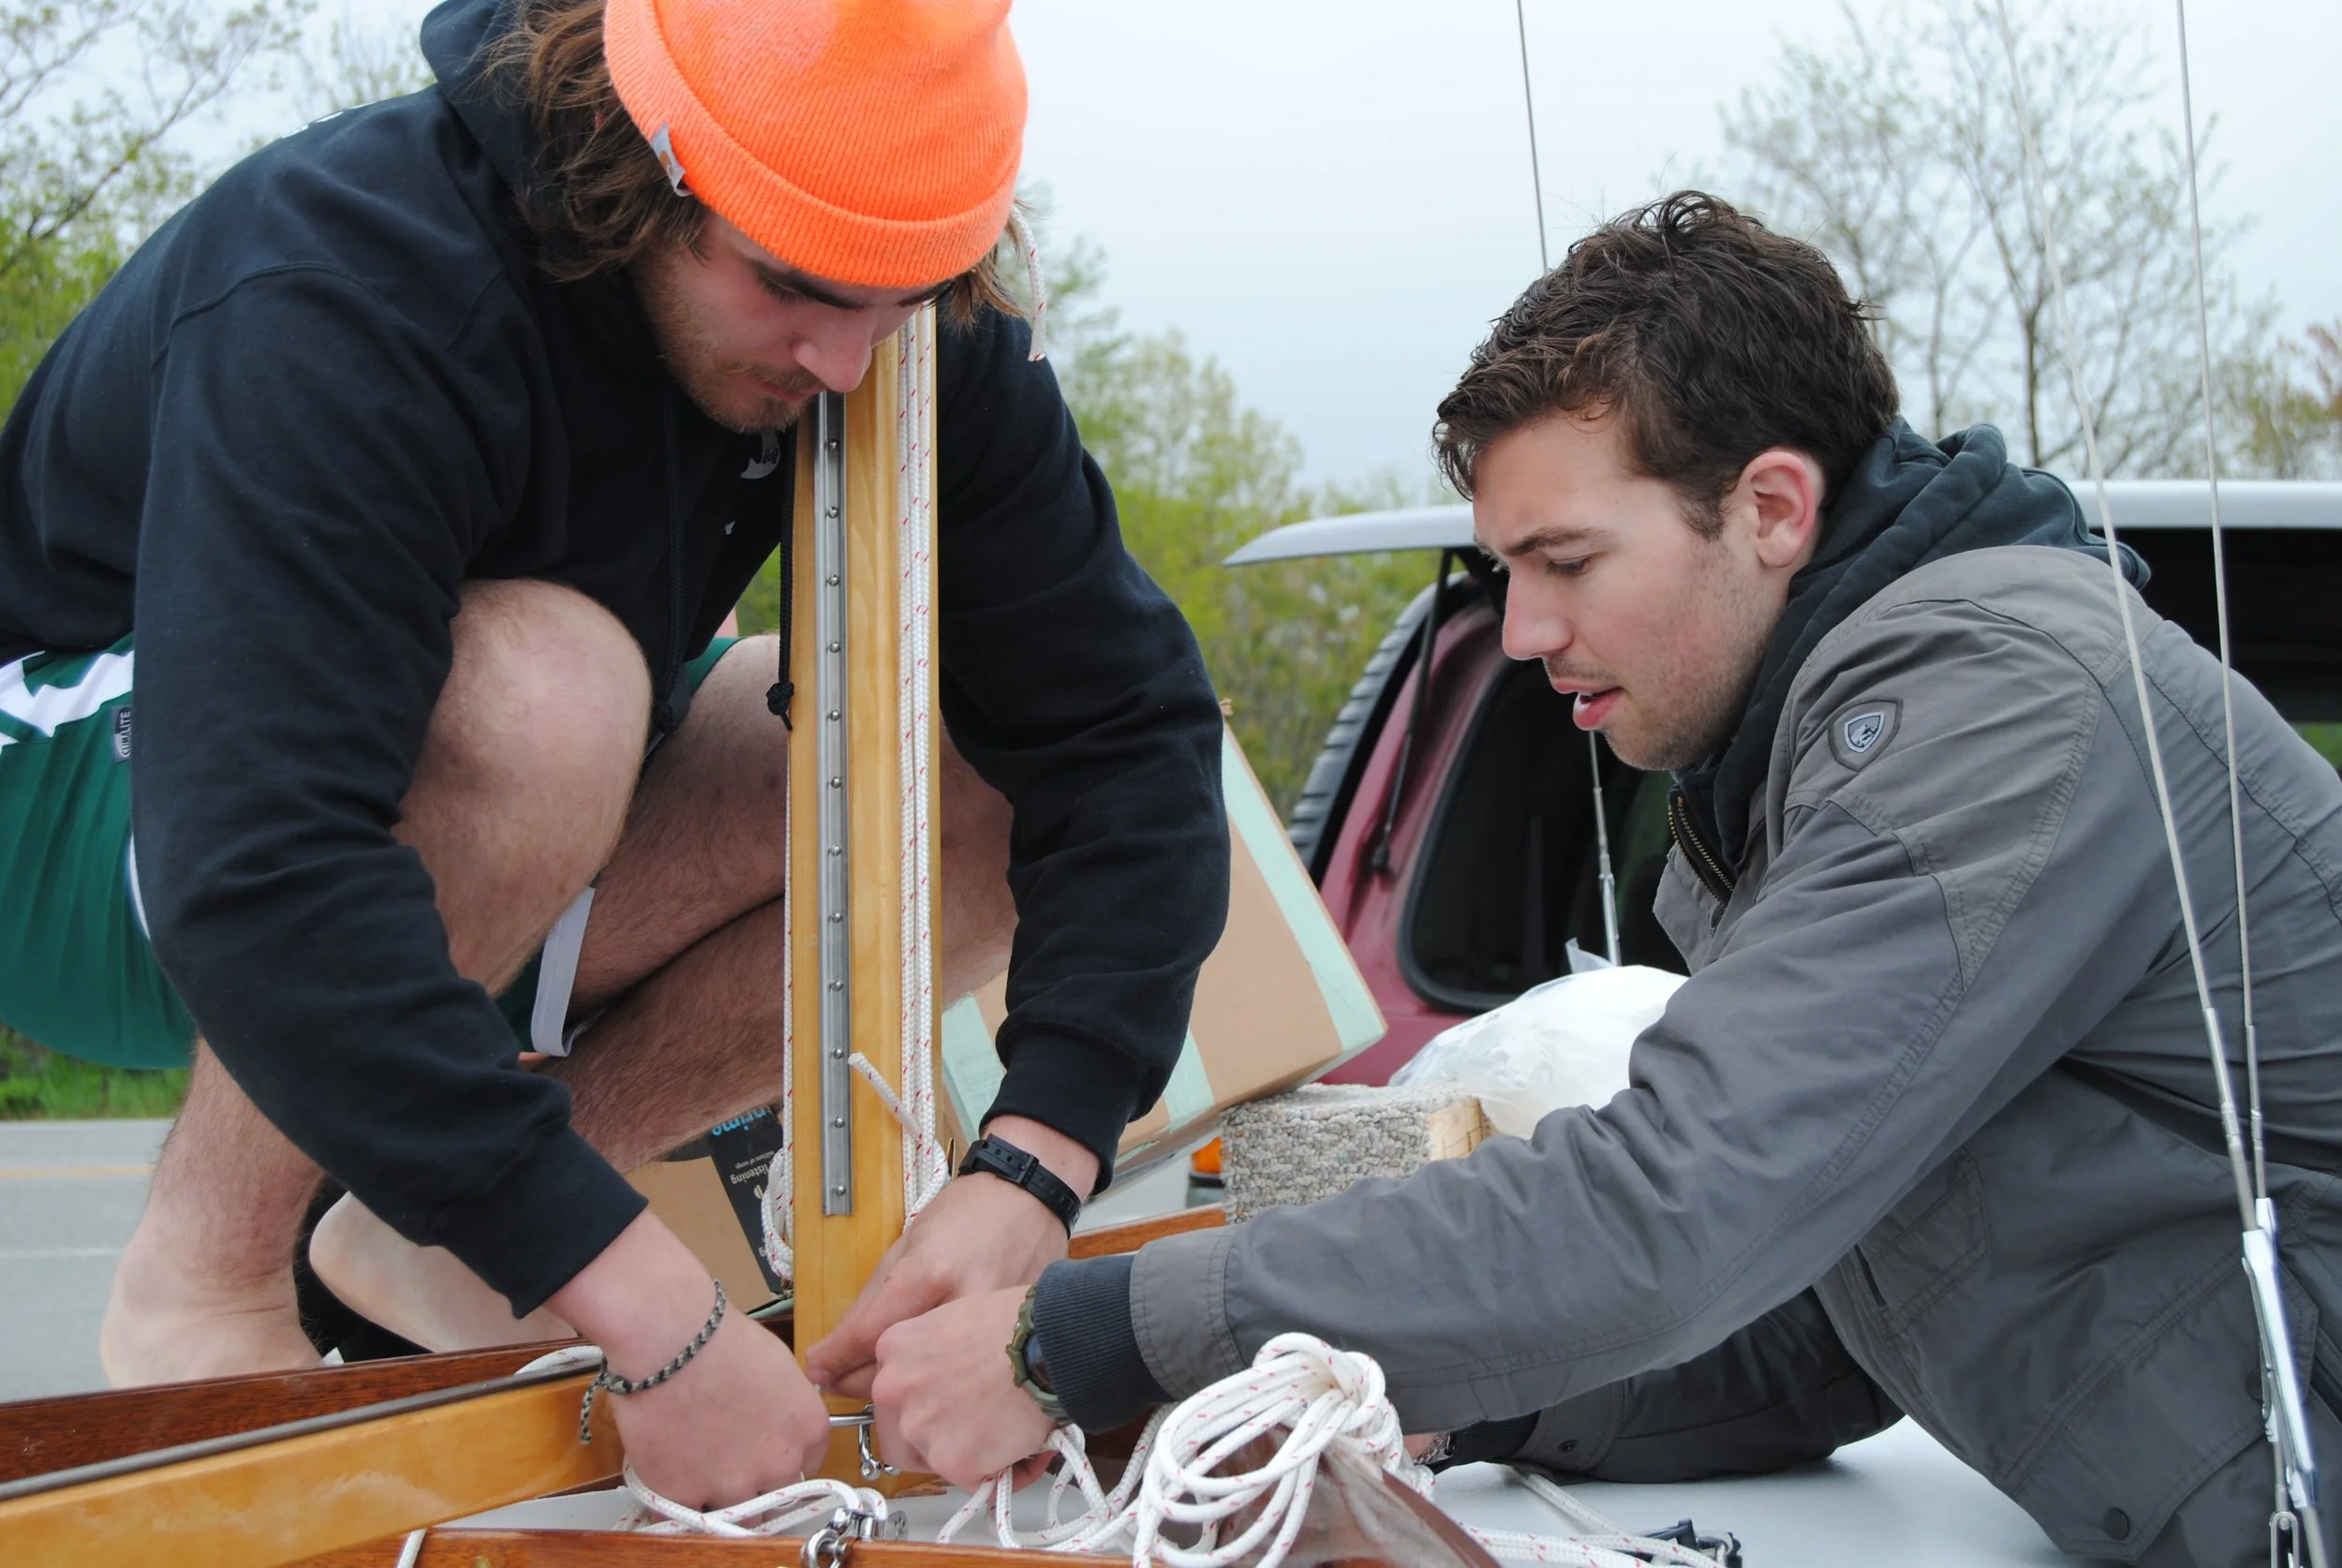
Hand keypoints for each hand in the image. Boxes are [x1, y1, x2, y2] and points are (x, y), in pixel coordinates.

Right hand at [551, 1212, 829, 1507]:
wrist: (669, 1339)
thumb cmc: (718, 1338)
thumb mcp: (777, 1365)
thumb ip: (785, 1406)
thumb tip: (773, 1419)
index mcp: (807, 1429)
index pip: (808, 1464)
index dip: (783, 1458)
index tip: (765, 1454)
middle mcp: (779, 1464)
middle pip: (776, 1495)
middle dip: (755, 1483)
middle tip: (727, 1459)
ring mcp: (733, 1486)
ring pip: (735, 1514)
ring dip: (718, 1496)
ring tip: (694, 1463)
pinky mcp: (686, 1496)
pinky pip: (686, 1513)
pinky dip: (678, 1498)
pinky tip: (669, 1470)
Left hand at [804, 1115, 1095, 1398]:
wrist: (1030, 1200)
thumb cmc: (969, 1211)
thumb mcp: (908, 1242)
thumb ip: (873, 1298)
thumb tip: (836, 1345)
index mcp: (928, 1274)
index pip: (869, 1334)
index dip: (836, 1359)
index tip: (817, 1367)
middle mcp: (959, 1305)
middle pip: (898, 1366)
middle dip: (857, 1380)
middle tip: (835, 1378)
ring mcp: (987, 1326)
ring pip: (928, 1377)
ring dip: (896, 1382)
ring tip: (874, 1376)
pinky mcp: (1004, 1335)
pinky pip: (958, 1370)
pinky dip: (935, 1376)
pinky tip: (921, 1371)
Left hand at [870, 1285, 1055, 1486]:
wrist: (1049, 1341)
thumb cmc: (1018, 1324)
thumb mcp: (957, 1319)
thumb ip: (936, 1355)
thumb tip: (951, 1388)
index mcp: (893, 1348)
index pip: (892, 1397)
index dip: (925, 1408)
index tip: (950, 1411)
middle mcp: (893, 1389)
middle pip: (900, 1439)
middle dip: (935, 1446)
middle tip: (975, 1437)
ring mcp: (920, 1427)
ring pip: (937, 1464)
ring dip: (970, 1460)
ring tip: (1011, 1441)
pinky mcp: (952, 1460)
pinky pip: (976, 1483)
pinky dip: (1001, 1476)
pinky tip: (1028, 1453)